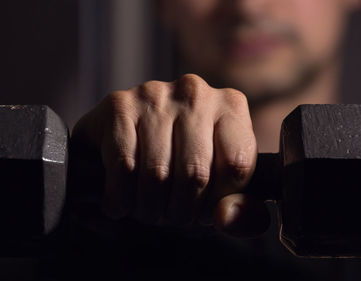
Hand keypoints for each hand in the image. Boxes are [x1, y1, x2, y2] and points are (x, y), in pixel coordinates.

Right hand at [71, 74, 269, 236]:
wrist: (121, 137)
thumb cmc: (180, 162)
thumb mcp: (221, 185)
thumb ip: (241, 209)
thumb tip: (226, 218)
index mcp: (230, 106)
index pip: (237, 165)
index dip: (218, 201)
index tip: (203, 211)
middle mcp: (195, 93)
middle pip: (195, 173)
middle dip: (181, 211)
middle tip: (171, 218)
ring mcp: (155, 95)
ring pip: (157, 173)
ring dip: (150, 208)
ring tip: (148, 211)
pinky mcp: (119, 105)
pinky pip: (123, 166)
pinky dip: (121, 197)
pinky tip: (120, 203)